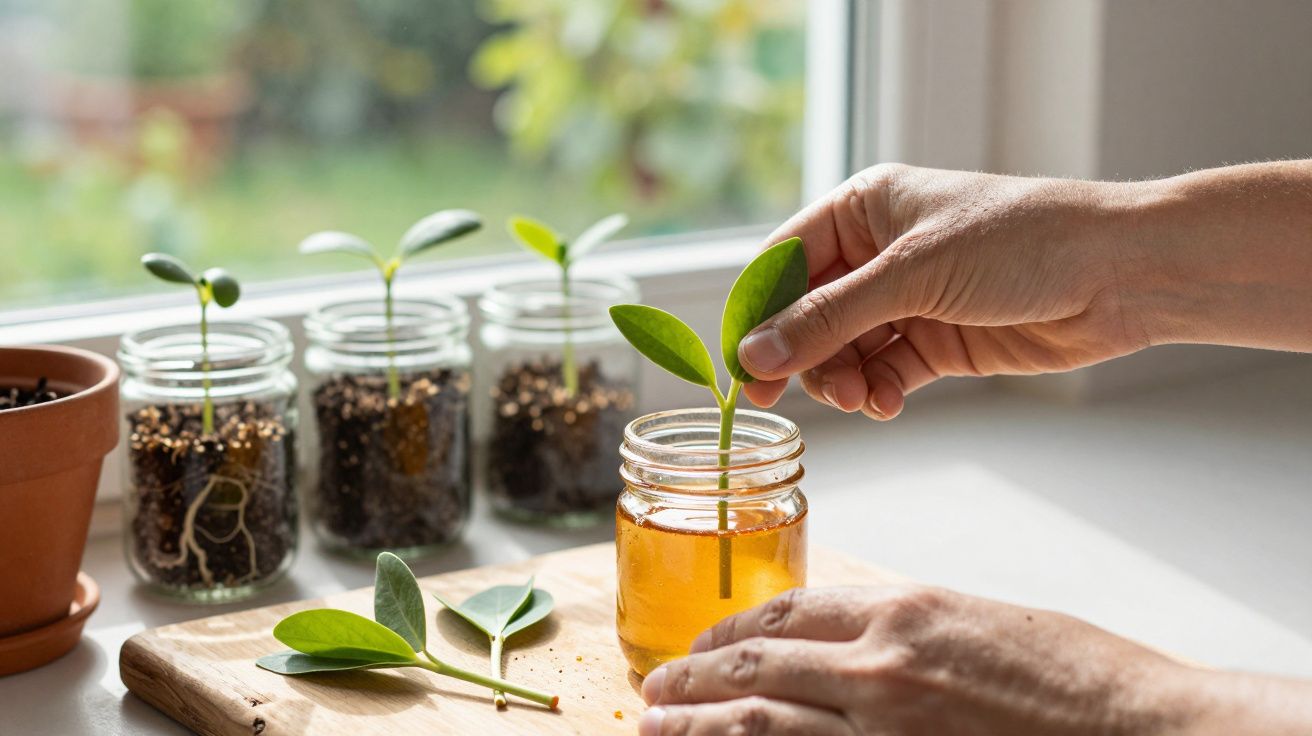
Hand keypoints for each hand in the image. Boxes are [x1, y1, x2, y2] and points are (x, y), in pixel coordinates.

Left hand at [637, 586, 1311, 735]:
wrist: (1144, 730)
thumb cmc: (1079, 678)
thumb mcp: (981, 625)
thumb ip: (906, 633)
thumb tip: (850, 645)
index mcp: (904, 610)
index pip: (787, 612)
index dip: (733, 630)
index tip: (705, 644)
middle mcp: (879, 666)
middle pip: (754, 669)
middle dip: (693, 682)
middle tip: (655, 692)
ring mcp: (882, 729)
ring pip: (758, 725)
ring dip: (697, 728)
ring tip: (656, 730)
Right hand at [739, 161, 1311, 417]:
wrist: (1118, 274)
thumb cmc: (1020, 242)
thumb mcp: (912, 275)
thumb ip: (828, 319)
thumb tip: (755, 355)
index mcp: (864, 209)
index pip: (784, 262)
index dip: (756, 313)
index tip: (739, 365)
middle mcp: (878, 253)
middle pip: (807, 314)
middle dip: (801, 356)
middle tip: (787, 399)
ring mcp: (907, 299)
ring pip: (842, 350)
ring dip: (840, 379)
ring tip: (859, 398)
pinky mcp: (936, 341)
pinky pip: (881, 372)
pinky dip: (874, 392)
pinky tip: (884, 404)